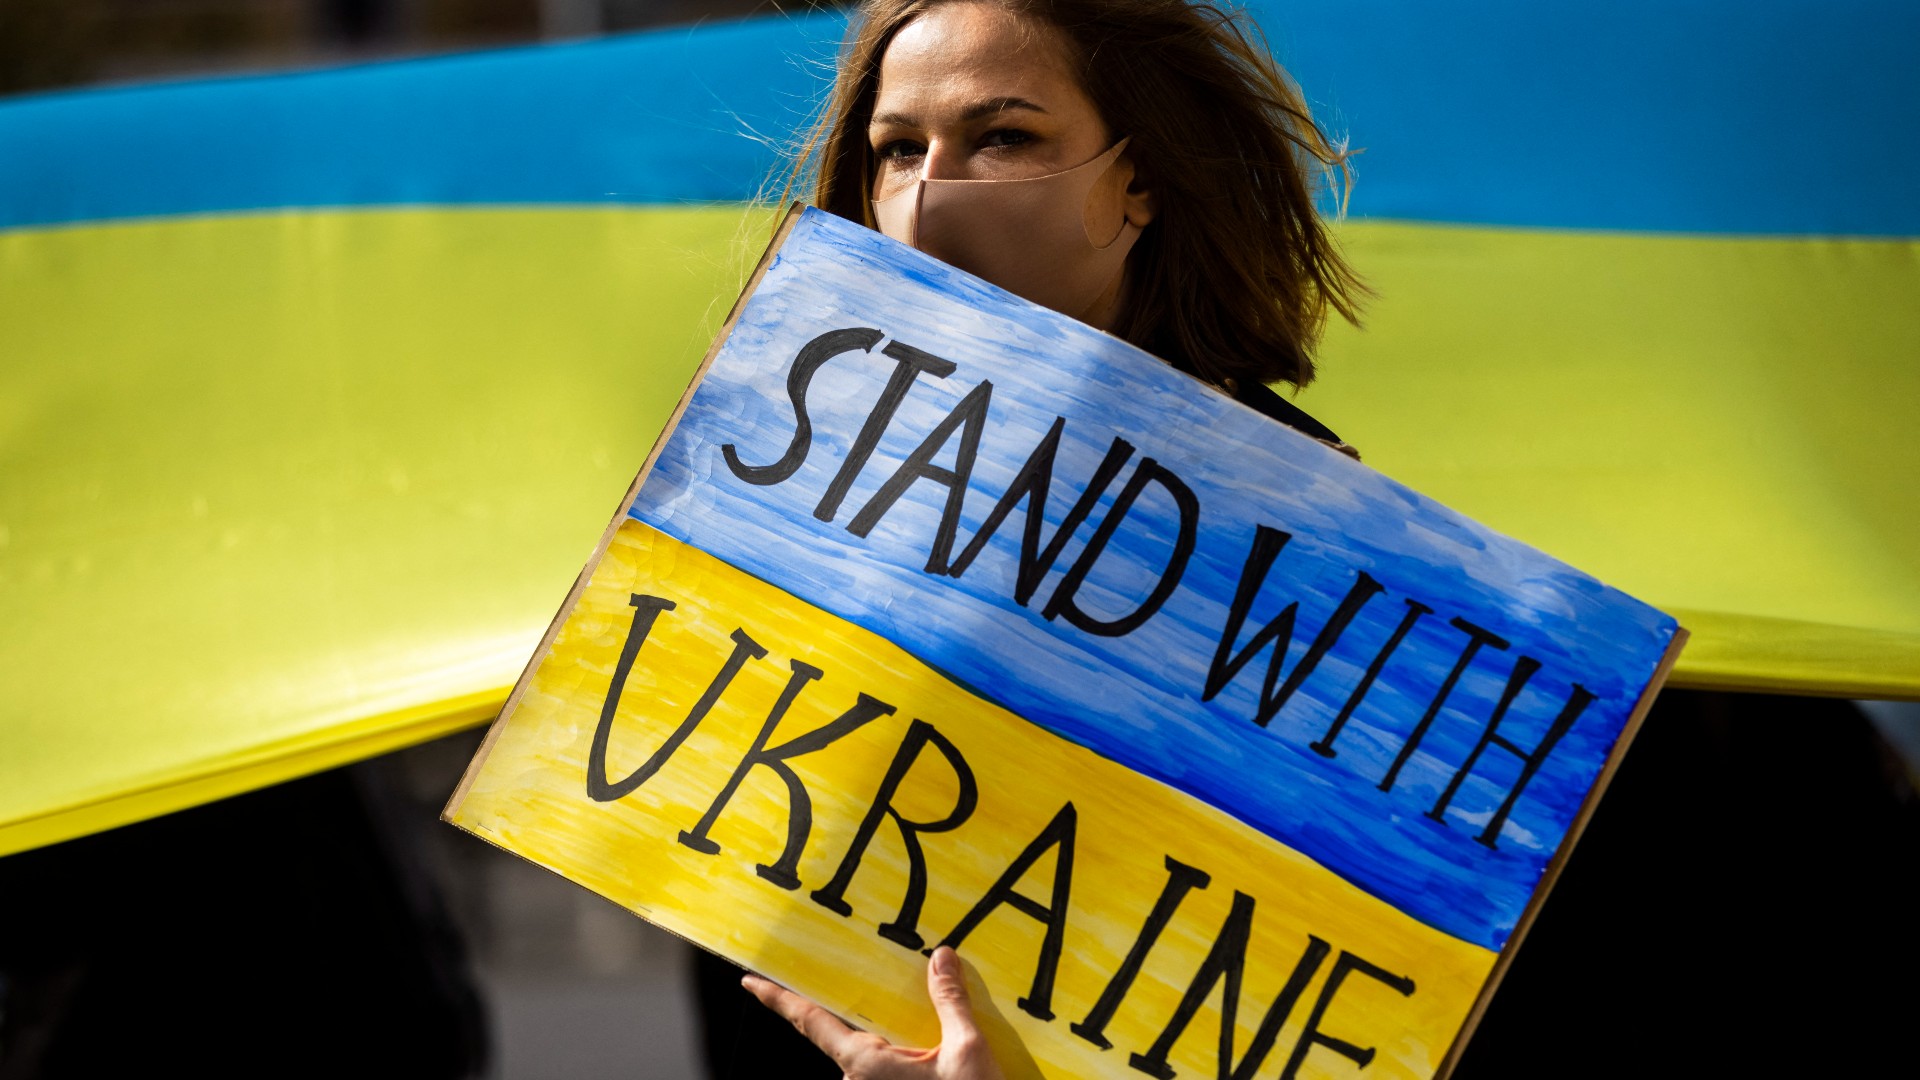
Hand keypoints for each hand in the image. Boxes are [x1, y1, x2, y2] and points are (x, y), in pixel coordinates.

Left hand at [742, 946, 1006, 1079]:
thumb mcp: (966, 1050)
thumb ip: (950, 1001)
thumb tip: (941, 957)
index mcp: (864, 1062)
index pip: (810, 1021)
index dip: (778, 999)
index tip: (750, 981)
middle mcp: (859, 1077)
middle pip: (838, 1029)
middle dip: (841, 1000)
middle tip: (841, 965)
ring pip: (862, 1046)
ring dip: (874, 1022)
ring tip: (898, 993)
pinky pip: (880, 1060)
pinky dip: (890, 1039)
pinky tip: (915, 1027)